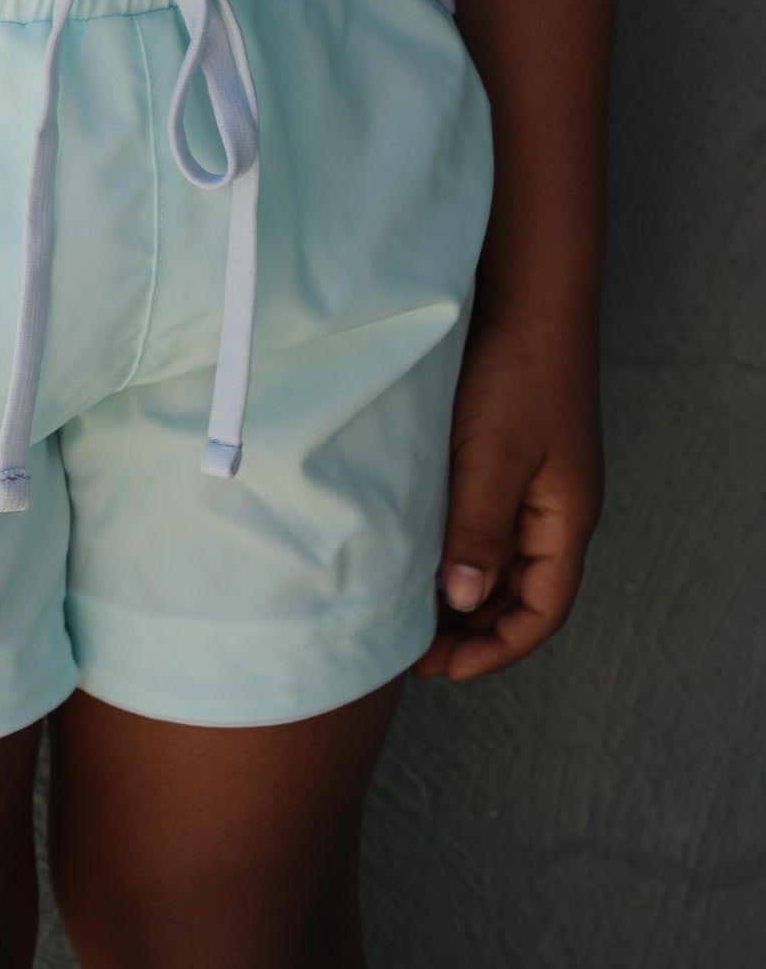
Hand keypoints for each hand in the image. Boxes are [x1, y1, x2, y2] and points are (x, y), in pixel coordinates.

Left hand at [413, 291, 604, 682]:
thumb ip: (478, 530)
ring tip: (403, 614)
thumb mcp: (492, 458)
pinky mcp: (502, 461)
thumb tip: (464, 603)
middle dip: (472, 631)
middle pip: (519, 596)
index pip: (542, 612)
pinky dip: (451, 551)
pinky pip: (480, 526)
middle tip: (412, 652)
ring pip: (497, 563)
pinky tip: (410, 557)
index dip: (496, 649)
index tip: (442, 668)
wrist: (522, 299)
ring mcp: (529, 486)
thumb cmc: (516, 374)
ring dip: (459, 594)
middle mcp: (552, 511)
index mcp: (565, 519)